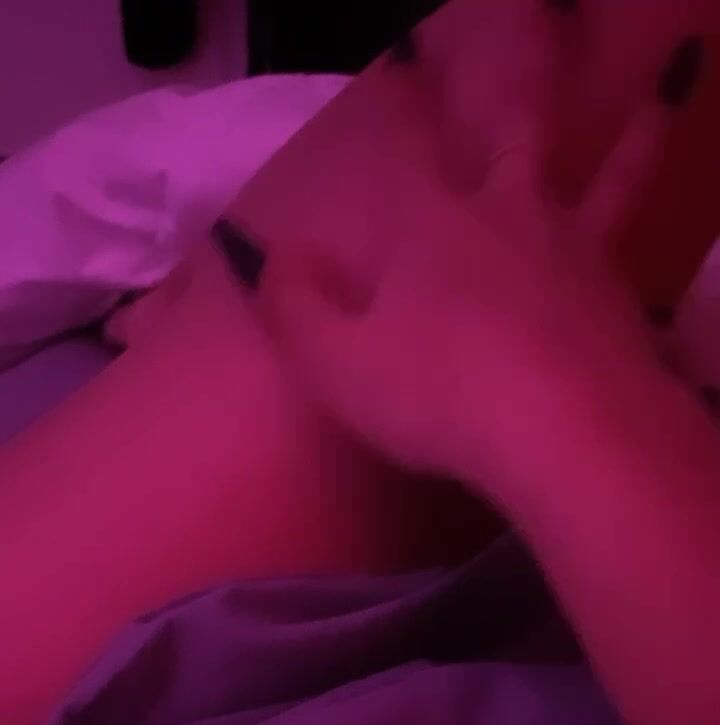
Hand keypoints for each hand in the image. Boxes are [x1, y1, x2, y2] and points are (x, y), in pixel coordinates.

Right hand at [261, 113, 665, 512]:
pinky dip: (620, 248)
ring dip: (625, 145)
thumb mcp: (336, 366)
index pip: (405, 148)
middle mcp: (509, 215)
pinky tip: (615, 262)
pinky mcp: (619, 297)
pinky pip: (622, 254)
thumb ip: (296, 310)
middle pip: (517, 135)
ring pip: (606, 180)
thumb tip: (274, 258)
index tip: (392, 79)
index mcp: (430, 222)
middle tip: (524, 77)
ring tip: (648, 116)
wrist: (567, 431)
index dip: (397, 112)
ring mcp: (574, 249)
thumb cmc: (439, 396)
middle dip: (516, 99)